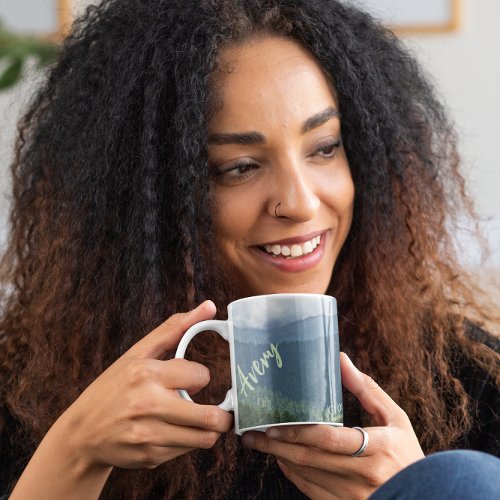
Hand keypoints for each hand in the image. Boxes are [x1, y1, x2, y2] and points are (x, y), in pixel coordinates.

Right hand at [56, 301, 232, 470]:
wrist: (82, 433)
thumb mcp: (139, 353)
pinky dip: (189, 440)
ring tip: (200, 419)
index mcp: (146, 374)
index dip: (200, 376)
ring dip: (209, 429)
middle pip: (212, 417)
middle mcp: (148, 405)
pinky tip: (176, 430)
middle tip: (220, 408)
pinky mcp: (151, 457)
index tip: (191, 378)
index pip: (201, 375)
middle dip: (223, 413)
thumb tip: (211, 306)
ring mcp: (149, 435)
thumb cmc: (115, 386)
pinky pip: (188, 450)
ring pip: (205, 438)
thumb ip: (176, 328)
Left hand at [242, 353, 423, 498]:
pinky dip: (293, 474)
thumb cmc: (407, 454)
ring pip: (306, 476)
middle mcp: (363, 475)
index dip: (298, 432)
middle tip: (252, 434)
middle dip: (276, 445)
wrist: (425, 496)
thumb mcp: (395, 418)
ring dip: (280, 458)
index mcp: (377, 448)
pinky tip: (282, 459)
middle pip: (310, 459)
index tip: (273, 425)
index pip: (329, 440)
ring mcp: (353, 496)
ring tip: (259, 443)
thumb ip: (367, 390)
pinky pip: (311, 491)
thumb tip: (341, 360)